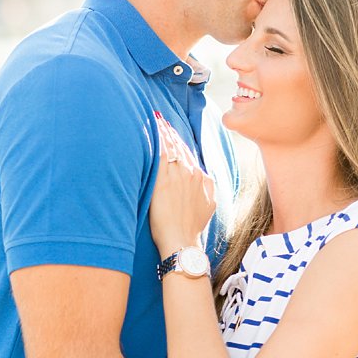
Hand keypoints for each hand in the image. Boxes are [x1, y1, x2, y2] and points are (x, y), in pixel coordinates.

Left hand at [151, 114, 215, 254]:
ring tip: (152, 119)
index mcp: (201, 176)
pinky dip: (154, 141)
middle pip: (177, 146)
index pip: (187, 153)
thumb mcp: (209, 204)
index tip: (170, 130)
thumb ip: (207, 187)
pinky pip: (158, 155)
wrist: (182, 240)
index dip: (177, 140)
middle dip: (168, 131)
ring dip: (161, 132)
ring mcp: (176, 175)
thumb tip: (204, 179)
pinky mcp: (162, 181)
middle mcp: (190, 172)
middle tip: (157, 117)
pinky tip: (148, 132)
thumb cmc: (193, 226)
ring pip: (168, 147)